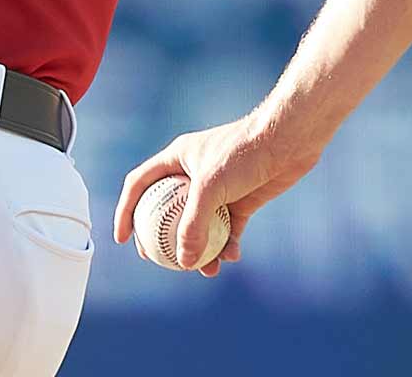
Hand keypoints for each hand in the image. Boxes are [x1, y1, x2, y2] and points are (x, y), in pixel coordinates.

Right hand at [111, 114, 320, 274]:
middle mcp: (193, 173)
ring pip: (200, 224)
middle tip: (160, 261)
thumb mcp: (209, 187)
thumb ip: (192, 224)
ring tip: (204, 271)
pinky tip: (231, 259)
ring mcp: (219, 188)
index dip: (126, 212)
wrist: (288, 140)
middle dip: (162, 238)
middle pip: (167, 210)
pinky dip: (228, 244)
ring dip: (201, 248)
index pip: (139, 186)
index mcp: (176, 159)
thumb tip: (184, 261)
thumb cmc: (244, 152)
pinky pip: (228, 229)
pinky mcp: (242, 199)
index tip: (123, 240)